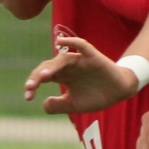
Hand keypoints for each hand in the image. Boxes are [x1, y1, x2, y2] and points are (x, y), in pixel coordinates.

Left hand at [25, 34, 143, 113]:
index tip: (28, 96)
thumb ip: (58, 106)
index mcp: (61, 76)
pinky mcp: (92, 56)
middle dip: (37, 76)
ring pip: (62, 59)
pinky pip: (81, 45)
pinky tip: (60, 42)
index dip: (33, 84)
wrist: (120, 92)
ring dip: (52, 67)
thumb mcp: (74, 105)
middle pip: (48, 66)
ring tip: (43, 76)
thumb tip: (43, 104)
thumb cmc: (96, 96)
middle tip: (30, 87)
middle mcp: (67, 67)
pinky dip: (71, 42)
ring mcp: (79, 60)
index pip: (42, 76)